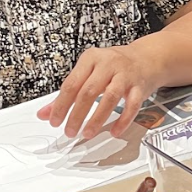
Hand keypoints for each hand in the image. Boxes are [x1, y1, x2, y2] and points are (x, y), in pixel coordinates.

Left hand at [36, 45, 152, 139]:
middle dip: (77, 114)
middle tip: (69, 131)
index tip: (55, 121)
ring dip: (97, 118)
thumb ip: (67, 93)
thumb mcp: (88, 72)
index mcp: (90, 59)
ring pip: (110, 97)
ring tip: (87, 133)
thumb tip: (45, 113)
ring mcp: (125, 75)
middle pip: (89, 91)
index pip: (71, 83)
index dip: (61, 105)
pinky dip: (123, 120)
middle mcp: (108, 64)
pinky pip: (132, 105)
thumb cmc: (113, 66)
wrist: (145, 58)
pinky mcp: (140, 86)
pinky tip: (115, 131)